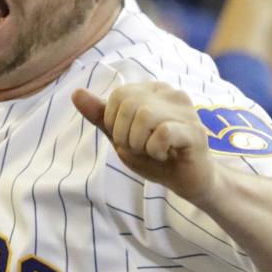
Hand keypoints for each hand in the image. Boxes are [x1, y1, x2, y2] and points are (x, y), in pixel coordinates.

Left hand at [72, 83, 216, 203]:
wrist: (186, 181)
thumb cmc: (154, 156)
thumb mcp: (120, 136)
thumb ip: (100, 115)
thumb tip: (76, 93)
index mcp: (153, 90)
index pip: (118, 95)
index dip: (114, 122)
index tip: (130, 138)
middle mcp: (171, 93)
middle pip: (129, 104)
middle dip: (125, 135)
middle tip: (140, 148)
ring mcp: (186, 110)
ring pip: (145, 116)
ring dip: (140, 143)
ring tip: (153, 151)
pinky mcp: (195, 130)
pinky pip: (163, 133)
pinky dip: (156, 150)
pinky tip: (166, 155)